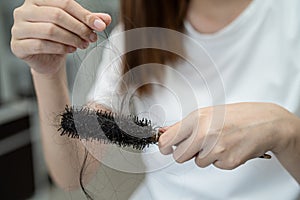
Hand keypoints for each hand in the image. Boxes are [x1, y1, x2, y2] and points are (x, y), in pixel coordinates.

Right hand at [11, 0, 110, 75]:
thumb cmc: (60, 38)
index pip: (64, 2)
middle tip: (91, 38)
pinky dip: (60, 48)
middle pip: (57, 15)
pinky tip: (71, 50)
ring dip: (71, 39)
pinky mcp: (17, 46)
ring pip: (50, 30)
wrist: (48, 58)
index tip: (100, 26)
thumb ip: (89, 20)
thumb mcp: (76, 27)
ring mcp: (18, 28)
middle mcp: (24, 10)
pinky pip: (41, 45)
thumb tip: (106, 19)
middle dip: (79, 28)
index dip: (84, 15)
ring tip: (83, 45)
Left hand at [159, 103, 292, 169]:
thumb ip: (184, 125)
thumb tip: (164, 133)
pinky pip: (215, 165)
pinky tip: (229, 147)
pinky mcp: (228, 162)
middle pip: (179, 156)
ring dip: (205, 155)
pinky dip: (220, 159)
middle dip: (185, 153)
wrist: (265, 122)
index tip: (166, 147)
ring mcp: (217, 149)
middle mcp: (205, 134)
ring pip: (198, 162)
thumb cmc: (236, 116)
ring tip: (219, 142)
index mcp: (197, 119)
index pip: (167, 140)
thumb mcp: (207, 113)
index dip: (165, 146)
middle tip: (198, 144)